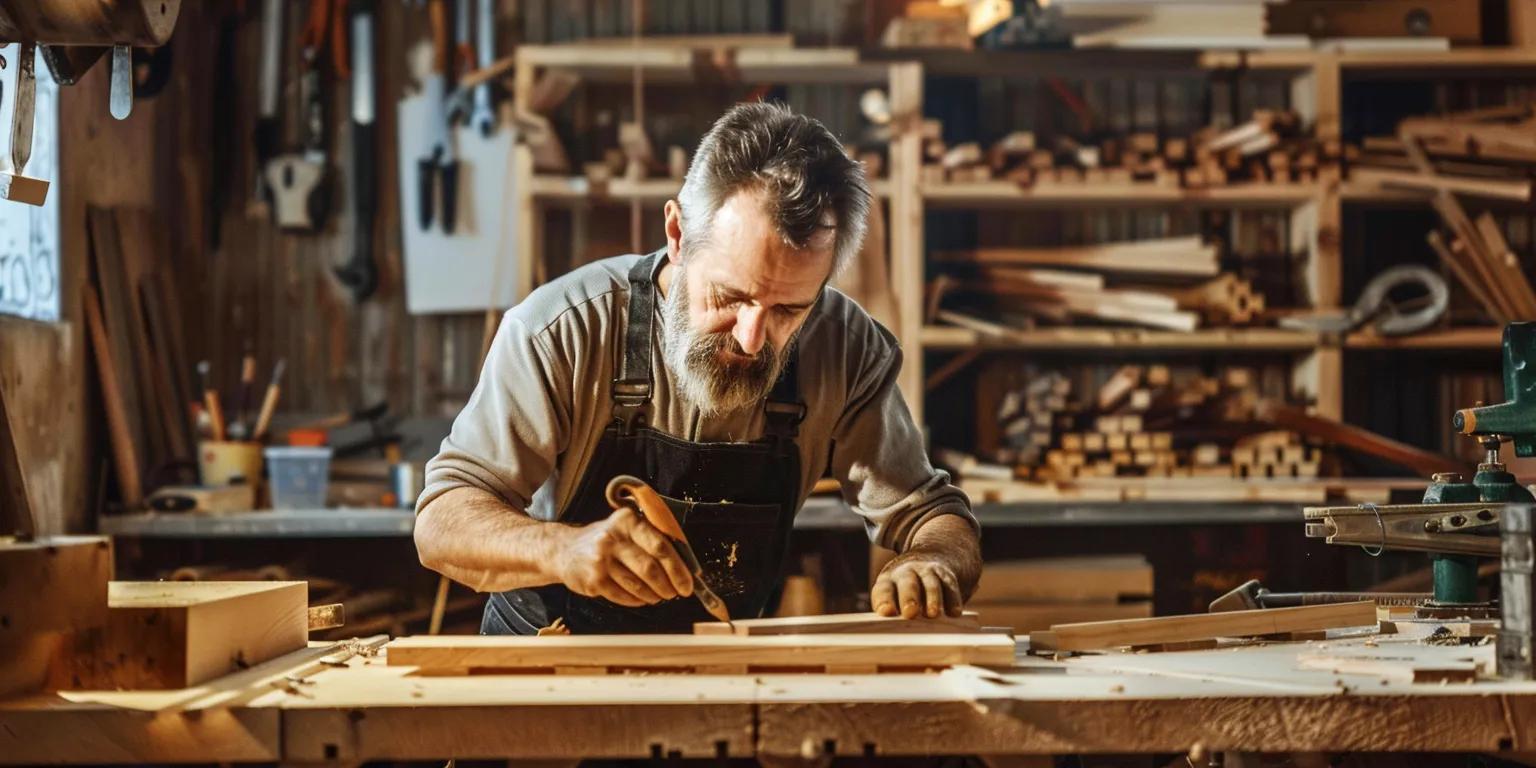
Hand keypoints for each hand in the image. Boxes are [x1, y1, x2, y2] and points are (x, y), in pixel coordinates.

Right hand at [557, 506, 693, 606]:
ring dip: (653, 595)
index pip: (660, 546)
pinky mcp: (592, 580)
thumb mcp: (626, 529)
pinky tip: (641, 598)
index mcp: (627, 521)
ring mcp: (600, 560)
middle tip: (674, 593)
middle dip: (667, 585)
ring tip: (658, 596)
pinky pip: (623, 596)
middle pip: (649, 568)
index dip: (677, 569)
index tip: (687, 584)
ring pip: (637, 585)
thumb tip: (684, 568)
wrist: (564, 550)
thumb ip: (652, 540)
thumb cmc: (607, 541)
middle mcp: (612, 538)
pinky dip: (637, 600)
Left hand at [872, 550, 963, 618]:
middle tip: (910, 612)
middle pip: (908, 584)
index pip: (884, 590)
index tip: (886, 612)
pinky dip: (953, 599)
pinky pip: (950, 586)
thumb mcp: (891, 598)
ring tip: (933, 614)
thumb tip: (892, 637)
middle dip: (908, 598)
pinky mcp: (946, 575)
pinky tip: (954, 613)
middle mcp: (907, 573)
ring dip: (932, 598)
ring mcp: (927, 572)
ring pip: (930, 584)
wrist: (926, 562)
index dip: (885, 600)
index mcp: (888, 581)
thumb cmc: (902, 593)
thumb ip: (891, 614)